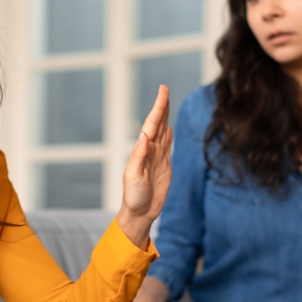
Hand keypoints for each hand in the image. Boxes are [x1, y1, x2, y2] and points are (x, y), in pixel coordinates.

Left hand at [116, 85, 172, 247]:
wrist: (140, 212)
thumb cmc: (133, 196)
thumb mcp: (134, 176)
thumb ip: (139, 156)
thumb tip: (145, 136)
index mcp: (141, 150)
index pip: (151, 124)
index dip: (158, 107)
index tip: (162, 91)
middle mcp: (149, 150)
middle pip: (157, 123)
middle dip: (162, 106)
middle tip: (164, 89)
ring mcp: (157, 158)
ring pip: (163, 132)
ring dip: (165, 117)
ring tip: (167, 102)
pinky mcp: (164, 166)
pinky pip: (167, 146)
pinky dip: (168, 135)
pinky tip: (168, 128)